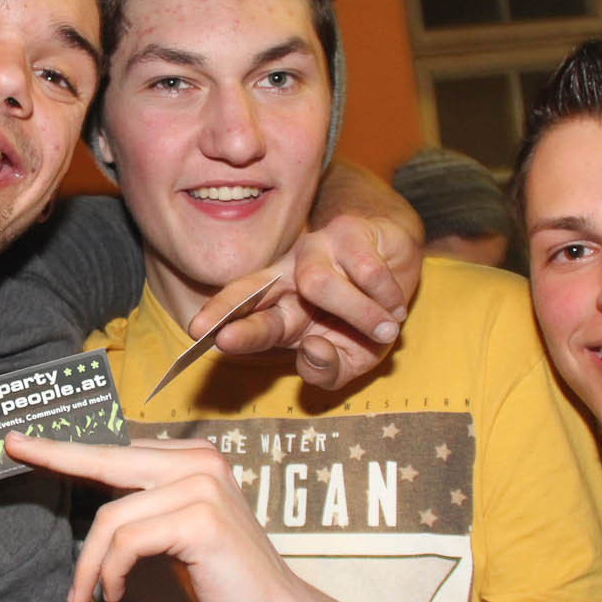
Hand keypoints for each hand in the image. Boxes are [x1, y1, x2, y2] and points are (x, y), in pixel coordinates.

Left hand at [3, 432, 314, 601]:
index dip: (69, 446)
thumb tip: (91, 491)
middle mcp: (199, 461)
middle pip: (107, 457)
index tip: (23, 439)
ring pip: (111, 516)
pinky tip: (114, 595)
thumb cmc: (224, 580)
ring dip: (88, 564)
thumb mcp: (178, 532)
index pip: (118, 447)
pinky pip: (128, 541)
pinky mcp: (201, 521)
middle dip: (55, 454)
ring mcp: (203, 487)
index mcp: (193, 458)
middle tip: (11, 449)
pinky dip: (110, 573)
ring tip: (85, 596)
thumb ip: (145, 505)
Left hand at [192, 212, 421, 388]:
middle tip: (226, 339)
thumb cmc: (366, 320)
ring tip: (384, 329)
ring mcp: (316, 249)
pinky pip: (365, 272)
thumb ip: (326, 370)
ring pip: (320, 285)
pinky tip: (394, 304)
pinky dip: (386, 298)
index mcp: (280, 307)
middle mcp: (288, 275)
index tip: (199, 332)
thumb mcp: (351, 359)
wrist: (402, 269)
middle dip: (243, 324)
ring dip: (359, 315)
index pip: (240, 308)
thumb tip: (312, 353)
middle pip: (258, 293)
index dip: (218, 317)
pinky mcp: (348, 232)